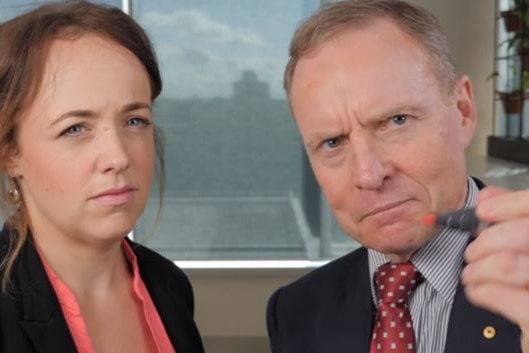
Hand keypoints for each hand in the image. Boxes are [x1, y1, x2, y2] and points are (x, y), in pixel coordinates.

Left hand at [461, 187, 528, 350]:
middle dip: (487, 240)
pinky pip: (503, 297)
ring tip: (471, 273)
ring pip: (509, 264)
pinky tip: (476, 290)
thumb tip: (488, 197)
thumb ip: (513, 221)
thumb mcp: (527, 250)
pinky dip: (480, 290)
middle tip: (472, 252)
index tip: (482, 211)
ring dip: (479, 267)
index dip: (508, 204)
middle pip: (523, 233)